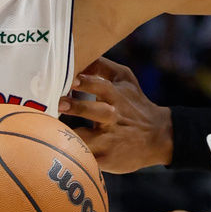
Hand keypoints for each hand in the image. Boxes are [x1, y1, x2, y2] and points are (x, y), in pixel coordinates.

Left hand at [58, 58, 171, 172]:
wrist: (159, 135)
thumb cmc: (134, 103)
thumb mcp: (125, 79)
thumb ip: (101, 66)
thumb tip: (77, 52)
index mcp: (116, 96)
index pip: (101, 86)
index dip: (86, 83)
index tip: (72, 80)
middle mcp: (113, 117)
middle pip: (95, 111)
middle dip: (77, 107)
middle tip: (59, 104)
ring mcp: (109, 140)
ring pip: (87, 139)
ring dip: (70, 135)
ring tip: (52, 131)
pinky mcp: (106, 159)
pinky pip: (86, 159)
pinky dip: (73, 156)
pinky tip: (57, 154)